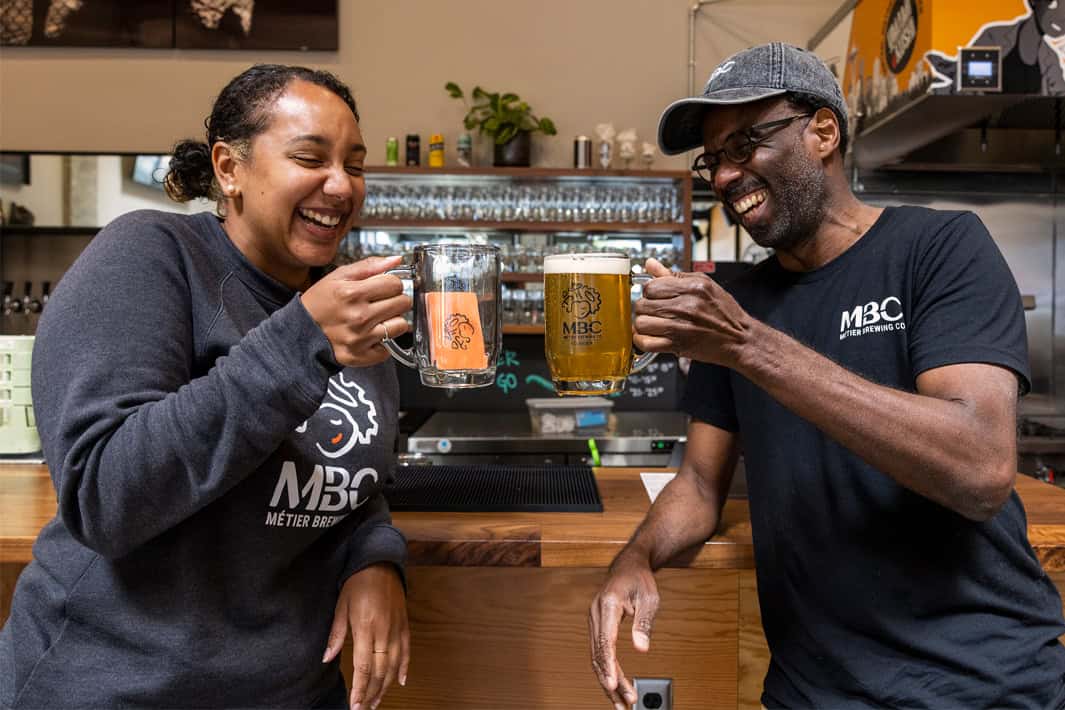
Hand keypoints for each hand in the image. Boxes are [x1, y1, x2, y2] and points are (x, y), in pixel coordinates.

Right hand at [301, 255, 412, 367]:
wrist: (301, 331)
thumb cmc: (319, 302)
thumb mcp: (338, 276)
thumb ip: (369, 266)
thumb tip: (396, 260)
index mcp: (352, 293)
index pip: (395, 283)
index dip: (392, 283)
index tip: (385, 286)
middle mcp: (358, 317)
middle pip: (403, 303)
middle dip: (396, 299)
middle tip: (381, 301)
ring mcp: (361, 339)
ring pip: (401, 325)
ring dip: (393, 320)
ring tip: (377, 318)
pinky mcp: (362, 356)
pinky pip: (391, 346)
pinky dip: (385, 340)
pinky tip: (371, 333)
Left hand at [322, 563, 409, 709]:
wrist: (380, 563)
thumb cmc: (357, 583)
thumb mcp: (341, 606)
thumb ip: (336, 634)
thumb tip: (327, 658)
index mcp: (366, 628)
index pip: (363, 667)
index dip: (360, 688)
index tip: (355, 704)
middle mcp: (384, 632)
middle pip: (379, 671)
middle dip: (371, 693)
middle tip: (364, 708)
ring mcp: (397, 630)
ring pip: (394, 666)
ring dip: (385, 686)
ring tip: (376, 701)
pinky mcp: (404, 626)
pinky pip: (406, 652)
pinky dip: (404, 668)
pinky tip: (400, 682)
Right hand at [588, 548, 659, 709]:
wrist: (629, 566)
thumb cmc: (640, 579)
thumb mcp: (649, 598)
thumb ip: (644, 624)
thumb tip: (641, 649)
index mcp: (608, 604)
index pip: (605, 641)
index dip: (608, 665)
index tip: (613, 685)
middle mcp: (596, 614)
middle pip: (598, 654)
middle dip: (611, 681)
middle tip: (625, 702)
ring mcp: (594, 621)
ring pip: (596, 657)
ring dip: (607, 680)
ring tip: (620, 702)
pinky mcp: (597, 627)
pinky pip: (599, 652)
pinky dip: (606, 670)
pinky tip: (615, 686)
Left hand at [633, 257, 750, 367]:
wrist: (740, 338)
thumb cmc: (725, 312)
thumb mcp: (704, 284)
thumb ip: (674, 275)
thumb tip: (651, 264)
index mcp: (692, 288)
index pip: (650, 286)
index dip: (649, 292)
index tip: (655, 296)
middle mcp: (685, 306)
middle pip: (642, 304)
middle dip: (644, 308)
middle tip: (654, 311)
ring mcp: (680, 327)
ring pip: (641, 323)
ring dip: (643, 324)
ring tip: (653, 323)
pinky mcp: (678, 345)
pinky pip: (647, 343)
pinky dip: (643, 341)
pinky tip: (651, 337)